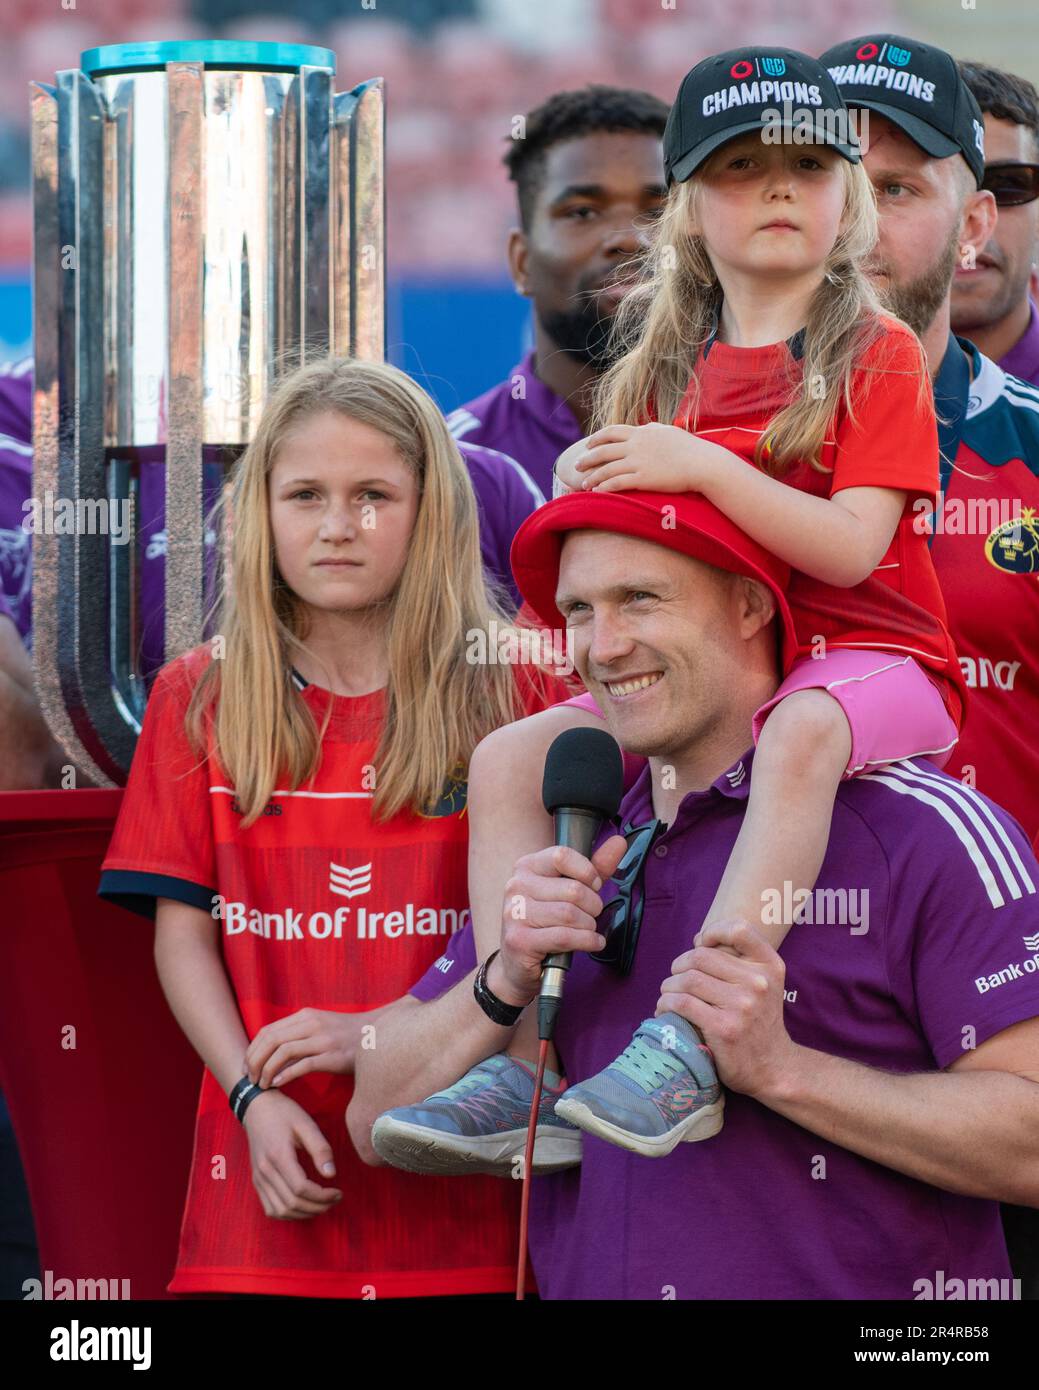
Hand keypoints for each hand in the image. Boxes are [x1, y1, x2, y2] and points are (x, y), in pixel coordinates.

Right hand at [241, 1089, 342, 1219]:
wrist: (258, 1108)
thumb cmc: (284, 1113)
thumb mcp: (306, 1124)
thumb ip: (320, 1149)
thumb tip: (331, 1174)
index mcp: (279, 1156)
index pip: (301, 1188)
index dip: (322, 1196)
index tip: (338, 1192)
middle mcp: (265, 1171)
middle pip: (292, 1203)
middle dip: (317, 1207)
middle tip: (335, 1200)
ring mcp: (259, 1178)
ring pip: (280, 1210)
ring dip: (303, 1214)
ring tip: (322, 1206)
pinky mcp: (257, 1181)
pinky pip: (270, 1208)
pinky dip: (288, 1214)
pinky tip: (303, 1207)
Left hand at [245, 1007, 376, 1087]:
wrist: (377, 1035)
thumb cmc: (345, 1036)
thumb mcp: (320, 1026)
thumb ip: (298, 1033)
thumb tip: (269, 1051)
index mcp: (306, 1016)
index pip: (268, 1031)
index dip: (252, 1050)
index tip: (247, 1067)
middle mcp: (312, 1024)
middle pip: (271, 1040)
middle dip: (255, 1062)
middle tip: (251, 1079)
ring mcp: (323, 1039)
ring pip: (283, 1051)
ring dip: (267, 1070)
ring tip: (263, 1085)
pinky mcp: (333, 1055)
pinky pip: (302, 1064)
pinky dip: (286, 1075)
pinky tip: (279, 1084)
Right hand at [496, 836, 628, 1002]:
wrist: (517, 963)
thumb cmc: (546, 922)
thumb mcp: (568, 890)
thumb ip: (594, 867)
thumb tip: (619, 842)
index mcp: (526, 867)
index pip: (562, 855)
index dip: (587, 871)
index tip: (593, 885)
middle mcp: (516, 886)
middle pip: (572, 889)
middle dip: (593, 906)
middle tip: (592, 914)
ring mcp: (515, 914)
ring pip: (570, 914)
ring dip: (589, 926)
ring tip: (588, 930)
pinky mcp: (520, 940)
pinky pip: (565, 937)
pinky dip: (588, 941)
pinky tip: (593, 942)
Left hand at [572, 423, 708, 493]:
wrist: (703, 463)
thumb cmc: (689, 449)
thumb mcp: (668, 432)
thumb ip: (652, 429)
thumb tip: (643, 427)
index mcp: (642, 433)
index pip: (611, 431)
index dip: (596, 438)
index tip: (588, 444)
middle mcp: (636, 446)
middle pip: (603, 450)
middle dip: (587, 458)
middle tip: (577, 465)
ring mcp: (639, 462)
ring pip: (607, 469)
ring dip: (592, 477)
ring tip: (583, 484)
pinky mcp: (643, 479)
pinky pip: (617, 483)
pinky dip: (604, 488)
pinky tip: (596, 493)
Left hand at [655, 919, 799, 1099]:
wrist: (773, 1067)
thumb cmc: (759, 1021)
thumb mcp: (765, 984)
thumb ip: (740, 960)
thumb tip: (699, 941)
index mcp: (770, 966)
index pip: (739, 929)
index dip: (712, 931)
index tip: (700, 944)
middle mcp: (759, 983)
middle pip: (702, 956)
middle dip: (680, 965)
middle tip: (676, 978)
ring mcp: (742, 1006)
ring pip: (688, 979)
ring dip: (669, 986)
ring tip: (668, 995)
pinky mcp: (723, 1027)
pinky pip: (682, 1003)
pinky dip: (666, 1003)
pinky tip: (665, 1010)